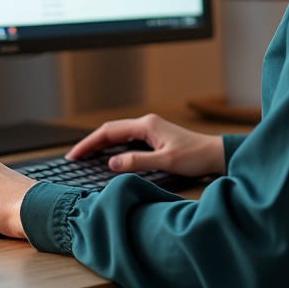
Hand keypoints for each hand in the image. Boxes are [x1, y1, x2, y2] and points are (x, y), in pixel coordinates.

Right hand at [66, 114, 225, 177]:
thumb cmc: (195, 156)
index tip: (74, 155)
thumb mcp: (165, 161)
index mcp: (146, 125)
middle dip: (91, 143)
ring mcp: (150, 130)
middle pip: (111, 131)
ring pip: (118, 135)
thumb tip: (111, 163)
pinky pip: (127, 141)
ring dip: (101, 145)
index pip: (109, 131)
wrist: (215, 154)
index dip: (89, 143)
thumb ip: (138, 161)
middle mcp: (146, 124)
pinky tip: (107, 157)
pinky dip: (113, 148)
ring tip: (84, 158)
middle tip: (74, 158)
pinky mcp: (154, 138)